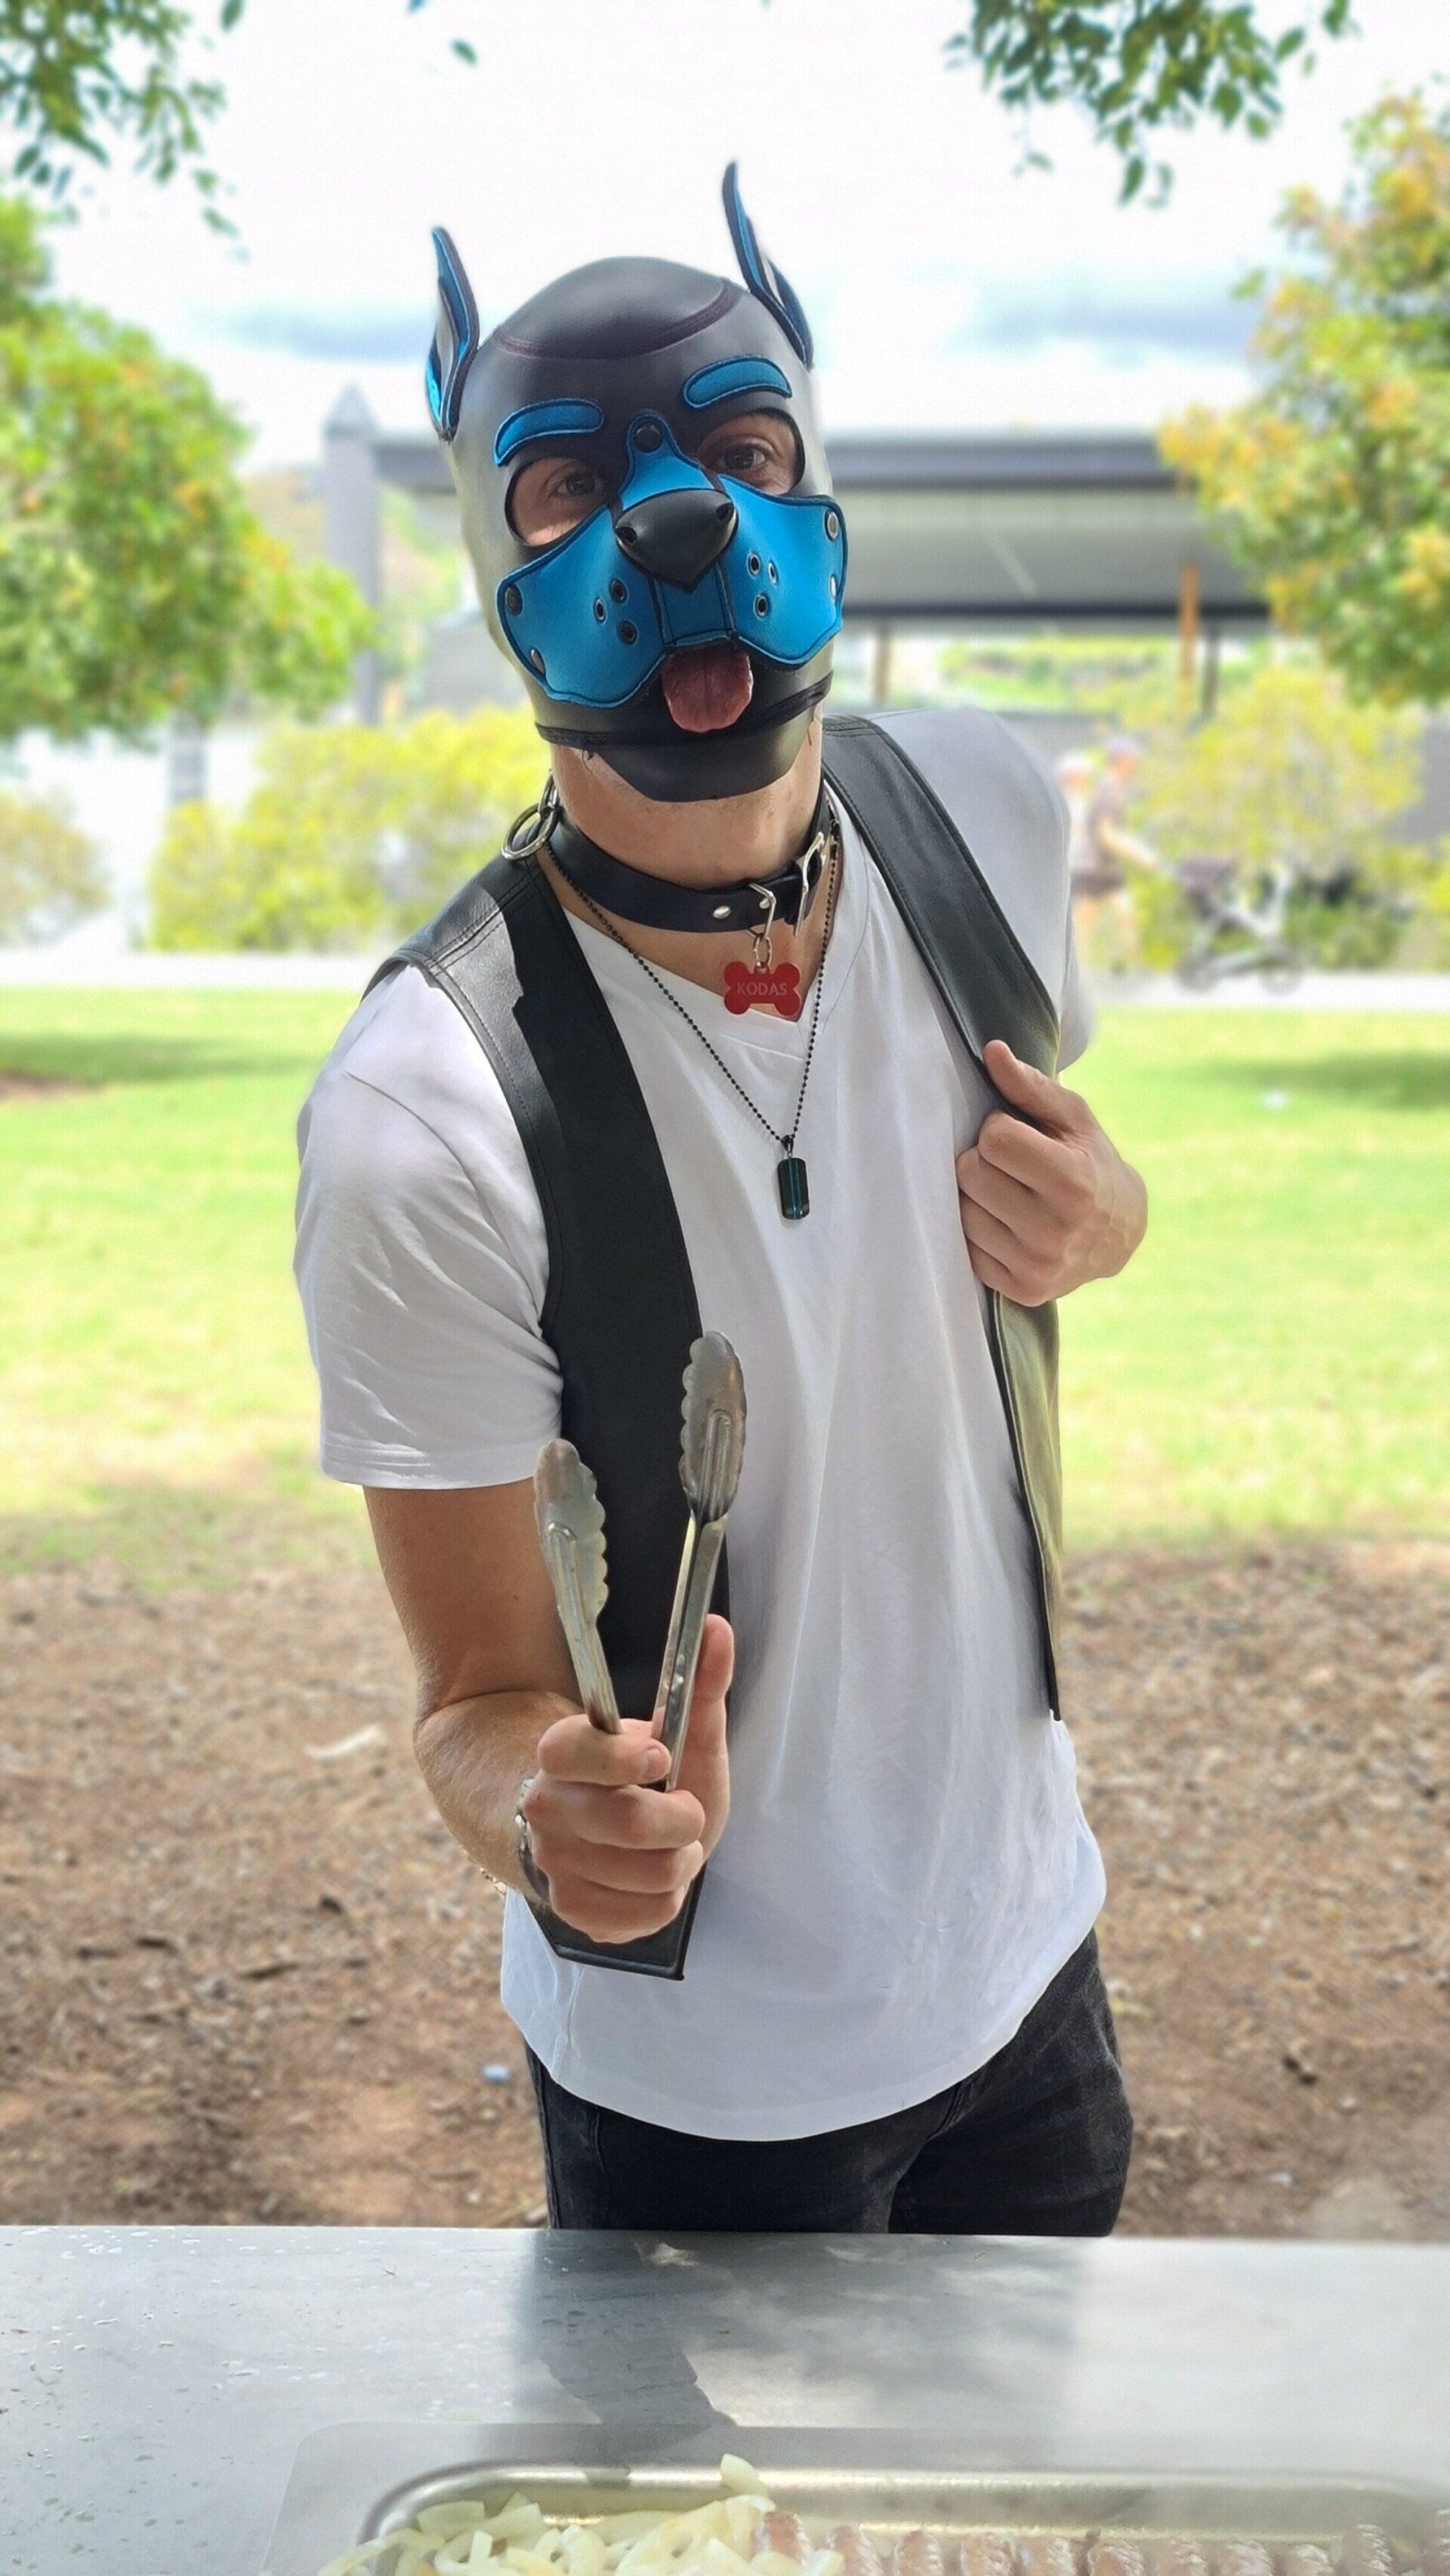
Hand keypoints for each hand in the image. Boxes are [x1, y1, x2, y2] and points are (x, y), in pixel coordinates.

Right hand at [521, 1614, 732, 1942]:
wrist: (621, 1841)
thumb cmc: (655, 1781)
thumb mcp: (683, 1734)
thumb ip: (702, 1684)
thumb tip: (717, 1627)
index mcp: (562, 1752)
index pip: (573, 1752)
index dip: (623, 1758)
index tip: (661, 1757)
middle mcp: (546, 1807)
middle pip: (628, 1822)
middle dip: (682, 1820)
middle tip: (686, 1813)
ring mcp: (555, 1863)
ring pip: (649, 1874)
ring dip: (681, 1861)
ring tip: (672, 1847)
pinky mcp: (573, 1910)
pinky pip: (648, 1914)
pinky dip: (669, 1898)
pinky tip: (655, 1879)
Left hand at [955, 1039, 1146, 1306]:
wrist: (1119, 1233)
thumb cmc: (1090, 1161)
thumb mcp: (1073, 1118)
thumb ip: (1030, 1086)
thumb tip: (991, 1052)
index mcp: (1071, 1181)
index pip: (993, 1139)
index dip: (999, 1130)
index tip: (1020, 1137)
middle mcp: (1054, 1229)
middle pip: (970, 1174)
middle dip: (984, 1161)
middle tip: (1013, 1167)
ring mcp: (1037, 1264)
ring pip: (962, 1212)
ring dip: (978, 1198)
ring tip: (1011, 1195)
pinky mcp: (1020, 1288)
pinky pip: (967, 1248)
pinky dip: (981, 1231)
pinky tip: (1009, 1224)